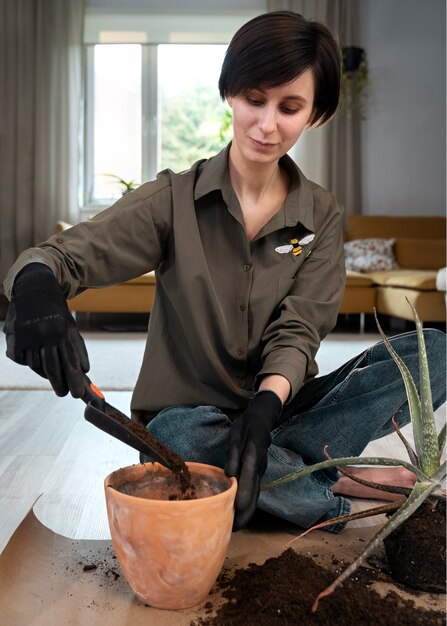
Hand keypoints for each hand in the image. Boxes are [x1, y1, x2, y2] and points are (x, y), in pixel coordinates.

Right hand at [4, 263, 89, 396]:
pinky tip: (34, 357)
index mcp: (61, 331)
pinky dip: (29, 362)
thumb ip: (78, 348)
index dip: (74, 379)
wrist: (34, 289)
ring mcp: (28, 337)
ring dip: (45, 373)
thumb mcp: (70, 326)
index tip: (78, 394)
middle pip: (52, 367)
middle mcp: (44, 334)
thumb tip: (85, 370)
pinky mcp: (15, 339)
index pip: (70, 361)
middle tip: (64, 394)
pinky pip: (23, 360)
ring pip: (37, 365)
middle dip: (60, 383)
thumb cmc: (56, 311)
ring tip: (53, 375)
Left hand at [225, 390, 281, 529]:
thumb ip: (233, 453)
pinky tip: (241, 514)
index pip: (248, 476)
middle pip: (254, 491)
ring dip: (248, 511)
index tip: (237, 508)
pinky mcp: (258, 472)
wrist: (263, 418)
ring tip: (236, 527)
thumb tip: (228, 473)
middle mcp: (259, 465)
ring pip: (256, 493)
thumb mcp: (236, 434)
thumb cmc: (245, 425)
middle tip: (235, 528)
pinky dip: (249, 503)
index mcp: (252, 454)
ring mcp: (260, 470)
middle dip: (246, 511)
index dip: (244, 493)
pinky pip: (255, 490)